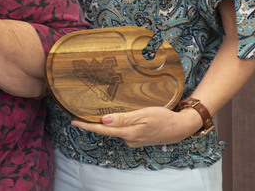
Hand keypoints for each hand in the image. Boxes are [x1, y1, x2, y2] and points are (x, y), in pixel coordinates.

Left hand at [73, 106, 202, 146]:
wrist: (181, 127)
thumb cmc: (163, 117)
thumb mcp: (143, 114)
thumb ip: (123, 118)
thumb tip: (104, 120)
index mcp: (129, 133)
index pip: (103, 129)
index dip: (87, 125)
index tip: (73, 122)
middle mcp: (129, 139)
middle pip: (106, 131)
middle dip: (92, 125)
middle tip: (77, 118)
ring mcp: (134, 140)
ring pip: (115, 131)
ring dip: (105, 125)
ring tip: (93, 116)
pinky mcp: (138, 138)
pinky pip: (123, 132)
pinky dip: (117, 126)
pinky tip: (115, 120)